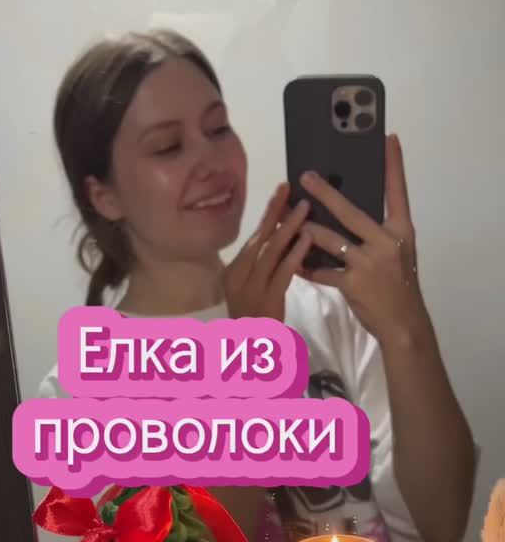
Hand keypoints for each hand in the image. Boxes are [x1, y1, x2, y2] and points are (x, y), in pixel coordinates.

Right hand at [224, 183, 312, 321]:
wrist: (250, 352)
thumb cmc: (256, 320)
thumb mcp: (253, 290)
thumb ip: (264, 267)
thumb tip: (283, 237)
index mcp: (234, 271)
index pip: (253, 237)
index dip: (268, 214)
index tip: (282, 192)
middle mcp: (238, 276)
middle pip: (259, 237)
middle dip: (275, 212)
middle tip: (290, 189)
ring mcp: (251, 288)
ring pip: (270, 251)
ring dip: (288, 227)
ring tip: (304, 208)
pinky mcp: (267, 299)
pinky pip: (282, 272)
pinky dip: (295, 254)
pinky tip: (307, 240)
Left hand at [298, 135, 430, 345]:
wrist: (404, 323)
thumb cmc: (399, 286)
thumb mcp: (398, 253)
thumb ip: (378, 233)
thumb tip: (349, 213)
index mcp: (401, 231)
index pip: (398, 192)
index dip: (394, 165)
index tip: (389, 139)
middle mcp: (386, 242)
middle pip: (350, 211)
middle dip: (325, 193)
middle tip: (306, 176)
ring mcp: (369, 262)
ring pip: (330, 240)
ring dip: (306, 231)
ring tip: (287, 220)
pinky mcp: (353, 283)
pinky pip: (323, 271)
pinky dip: (307, 267)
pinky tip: (294, 262)